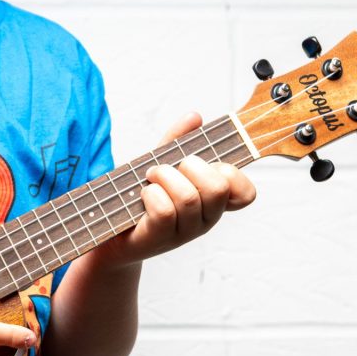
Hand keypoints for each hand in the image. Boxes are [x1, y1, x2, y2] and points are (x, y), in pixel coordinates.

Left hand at [95, 112, 256, 267]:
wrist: (111, 234)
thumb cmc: (140, 198)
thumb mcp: (162, 164)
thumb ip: (178, 141)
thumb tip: (195, 116)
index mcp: (212, 202)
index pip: (246, 194)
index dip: (234, 174)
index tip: (207, 162)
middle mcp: (203, 220)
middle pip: (218, 188)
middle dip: (191, 166)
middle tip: (168, 168)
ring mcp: (183, 233)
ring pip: (189, 198)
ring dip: (164, 177)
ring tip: (151, 176)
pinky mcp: (158, 239)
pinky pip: (164, 211)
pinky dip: (151, 194)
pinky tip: (144, 194)